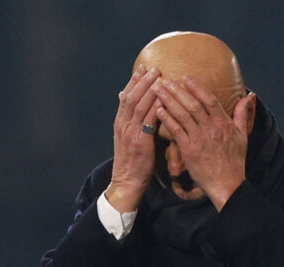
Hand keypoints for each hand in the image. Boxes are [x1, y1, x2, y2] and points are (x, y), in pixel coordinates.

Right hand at [107, 65, 161, 212]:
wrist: (127, 182)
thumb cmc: (132, 161)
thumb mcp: (126, 138)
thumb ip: (129, 121)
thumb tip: (126, 101)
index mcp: (120, 123)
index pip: (125, 97)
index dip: (134, 81)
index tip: (143, 68)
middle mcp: (123, 126)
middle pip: (131, 97)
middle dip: (142, 81)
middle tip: (153, 68)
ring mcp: (130, 134)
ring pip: (139, 106)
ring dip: (149, 90)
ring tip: (159, 78)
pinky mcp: (140, 143)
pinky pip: (148, 121)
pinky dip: (155, 108)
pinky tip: (163, 99)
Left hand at [153, 75, 253, 209]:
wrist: (227, 184)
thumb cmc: (234, 161)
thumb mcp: (243, 135)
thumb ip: (242, 114)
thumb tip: (249, 96)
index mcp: (224, 123)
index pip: (209, 100)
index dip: (196, 87)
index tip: (185, 77)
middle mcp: (211, 129)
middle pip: (193, 104)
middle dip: (177, 90)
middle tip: (164, 80)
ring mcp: (199, 139)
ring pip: (182, 115)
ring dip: (169, 101)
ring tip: (158, 90)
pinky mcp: (189, 151)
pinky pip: (176, 131)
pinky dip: (167, 119)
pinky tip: (158, 110)